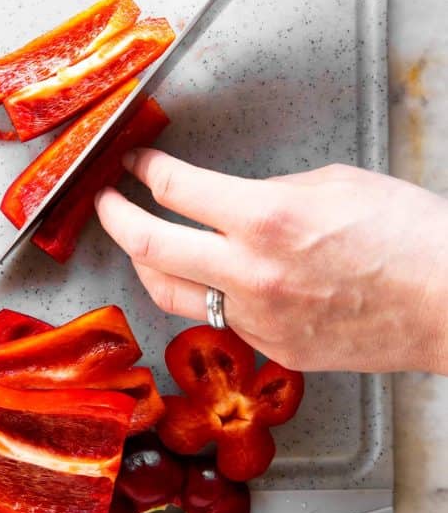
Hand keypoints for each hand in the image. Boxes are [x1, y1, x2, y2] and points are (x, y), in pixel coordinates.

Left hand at [94, 150, 447, 373]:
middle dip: (115, 217)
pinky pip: (216, 319)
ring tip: (139, 242)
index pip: (174, 189)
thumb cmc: (408, 236)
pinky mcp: (272, 348)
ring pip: (168, 293)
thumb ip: (268, 190)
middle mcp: (250, 273)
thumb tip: (232, 200)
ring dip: (143, 262)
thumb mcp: (333, 183)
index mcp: (265, 218)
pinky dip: (199, 293)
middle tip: (106, 202)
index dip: (146, 170)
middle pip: (148, 246)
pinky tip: (205, 278)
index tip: (137, 164)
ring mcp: (257, 318)